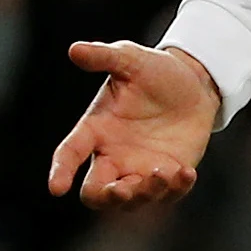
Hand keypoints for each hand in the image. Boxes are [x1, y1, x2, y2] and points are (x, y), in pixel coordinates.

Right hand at [45, 40, 223, 208]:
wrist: (194, 83)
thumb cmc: (155, 71)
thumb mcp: (130, 60)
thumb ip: (103, 57)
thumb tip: (74, 50)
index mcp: (96, 129)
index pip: (70, 153)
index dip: (61, 171)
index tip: (56, 188)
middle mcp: (113, 155)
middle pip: (95, 193)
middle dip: (106, 196)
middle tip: (122, 188)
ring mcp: (140, 169)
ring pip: (131, 200)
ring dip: (144, 192)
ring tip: (164, 171)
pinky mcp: (168, 175)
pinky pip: (167, 195)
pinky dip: (175, 189)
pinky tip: (185, 172)